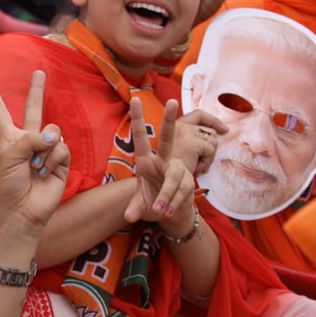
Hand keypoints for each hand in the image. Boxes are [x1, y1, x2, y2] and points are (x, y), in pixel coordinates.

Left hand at [0, 70, 68, 236]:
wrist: (22, 211)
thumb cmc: (8, 186)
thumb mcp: (9, 156)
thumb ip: (29, 139)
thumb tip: (54, 137)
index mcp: (9, 139)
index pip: (1, 114)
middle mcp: (28, 141)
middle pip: (34, 109)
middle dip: (36, 90)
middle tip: (38, 72)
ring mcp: (45, 150)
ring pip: (52, 131)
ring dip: (43, 149)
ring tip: (34, 168)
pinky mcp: (62, 161)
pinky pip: (61, 148)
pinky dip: (53, 159)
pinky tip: (45, 172)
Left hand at [122, 98, 196, 233]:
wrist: (172, 214)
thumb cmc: (153, 202)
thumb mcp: (141, 204)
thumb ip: (135, 207)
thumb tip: (128, 217)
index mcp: (145, 160)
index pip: (140, 137)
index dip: (138, 119)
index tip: (135, 99)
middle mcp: (162, 160)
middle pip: (167, 138)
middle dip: (169, 120)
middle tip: (173, 101)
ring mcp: (176, 168)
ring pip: (173, 178)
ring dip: (166, 197)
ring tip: (160, 212)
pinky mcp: (187, 180)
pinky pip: (181, 190)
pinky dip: (173, 203)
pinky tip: (169, 212)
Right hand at [173, 109, 226, 175]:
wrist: (161, 181)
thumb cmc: (169, 169)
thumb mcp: (176, 150)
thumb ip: (190, 140)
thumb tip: (213, 138)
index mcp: (173, 126)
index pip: (198, 115)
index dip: (212, 121)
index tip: (223, 129)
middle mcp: (178, 125)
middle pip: (210, 131)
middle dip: (210, 148)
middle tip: (200, 161)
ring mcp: (185, 132)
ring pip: (213, 141)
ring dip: (207, 157)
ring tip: (194, 165)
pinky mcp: (191, 142)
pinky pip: (210, 151)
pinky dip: (205, 163)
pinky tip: (194, 168)